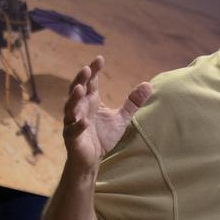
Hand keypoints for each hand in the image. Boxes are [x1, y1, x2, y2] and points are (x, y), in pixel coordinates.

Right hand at [61, 56, 151, 171]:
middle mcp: (80, 109)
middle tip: (86, 69)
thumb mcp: (121, 118)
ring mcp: (73, 122)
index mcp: (90, 101)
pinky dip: (78, 126)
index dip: (93, 70)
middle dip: (80, 79)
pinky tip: (85, 122)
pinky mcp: (72, 138)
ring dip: (74, 98)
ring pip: (70, 108)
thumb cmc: (103, 136)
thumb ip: (132, 102)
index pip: (90, 82)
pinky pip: (73, 130)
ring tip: (80, 89)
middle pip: (77, 90)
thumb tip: (148, 84)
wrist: (92, 160)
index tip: (100, 59)